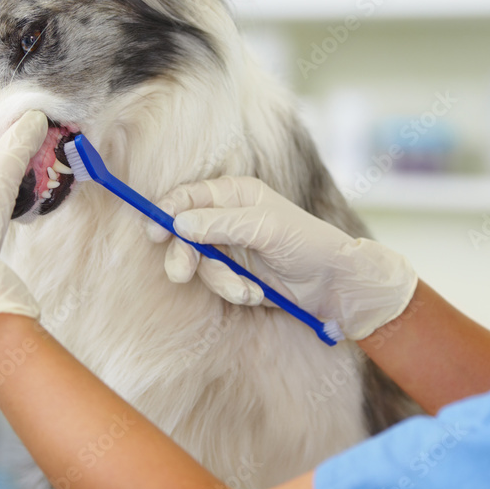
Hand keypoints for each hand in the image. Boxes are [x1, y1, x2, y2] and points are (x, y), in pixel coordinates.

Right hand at [146, 176, 416, 340]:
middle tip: (180, 273)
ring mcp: (231, 247)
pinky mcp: (236, 274)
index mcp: (236, 194)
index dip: (168, 210)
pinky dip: (234, 291)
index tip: (155, 231)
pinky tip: (256, 294)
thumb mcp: (265, 228)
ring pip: (201, 263)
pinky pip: (217, 283)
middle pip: (185, 232)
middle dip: (185, 255)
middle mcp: (229, 218)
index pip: (189, 196)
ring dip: (221, 281)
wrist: (334, 284)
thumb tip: (178, 222)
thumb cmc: (307, 243)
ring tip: (246, 291)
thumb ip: (219, 224)